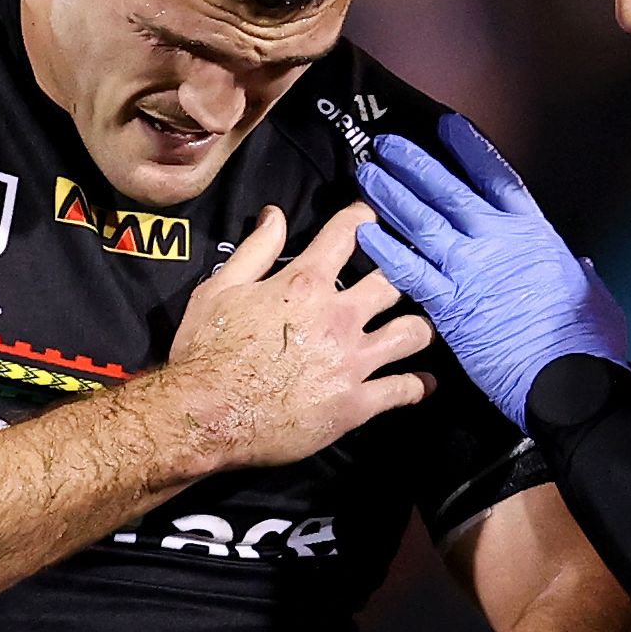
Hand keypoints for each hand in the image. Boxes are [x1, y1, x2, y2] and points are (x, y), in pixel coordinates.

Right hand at [161, 201, 435, 471]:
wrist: (207, 416)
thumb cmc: (206, 352)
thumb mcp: (219, 289)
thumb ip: (256, 250)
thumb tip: (276, 215)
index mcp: (305, 284)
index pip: (348, 234)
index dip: (365, 218)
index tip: (374, 217)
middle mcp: (338, 317)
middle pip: (394, 281)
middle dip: (405, 273)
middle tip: (413, 272)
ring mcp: (351, 361)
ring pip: (411, 333)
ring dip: (420, 327)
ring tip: (421, 326)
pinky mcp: (354, 404)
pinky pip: (402, 390)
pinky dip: (418, 386)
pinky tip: (424, 383)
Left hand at [354, 115, 628, 425]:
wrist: (568, 379)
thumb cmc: (587, 340)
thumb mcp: (593, 294)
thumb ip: (581, 273)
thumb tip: (581, 265)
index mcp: (533, 233)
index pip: (496, 177)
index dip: (470, 149)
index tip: (447, 127)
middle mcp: (496, 241)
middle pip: (448, 191)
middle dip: (414, 164)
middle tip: (386, 145)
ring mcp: (470, 270)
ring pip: (421, 222)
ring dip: (391, 196)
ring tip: (367, 175)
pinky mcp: (449, 306)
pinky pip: (409, 270)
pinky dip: (386, 249)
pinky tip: (364, 232)